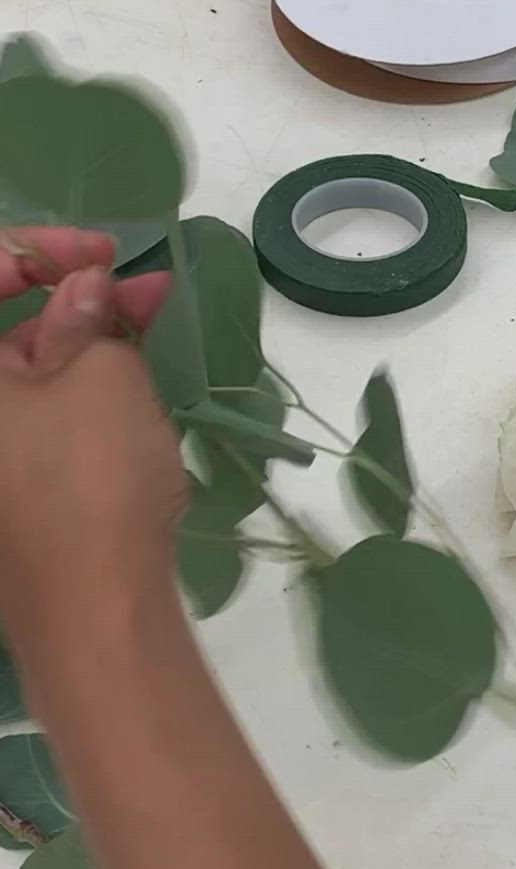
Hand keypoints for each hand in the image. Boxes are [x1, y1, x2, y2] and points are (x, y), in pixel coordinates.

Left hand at [0, 227, 183, 674]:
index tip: (106, 255)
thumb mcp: (102, 377)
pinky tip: (125, 389)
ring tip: (148, 331)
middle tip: (140, 291)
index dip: (40, 250)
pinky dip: (68, 394)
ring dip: (76, 345)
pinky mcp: (2, 498)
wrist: (91, 619)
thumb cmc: (88, 482)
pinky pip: (23, 424)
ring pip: (15, 378)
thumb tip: (82, 289)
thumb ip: (88, 318)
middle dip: (65, 300)